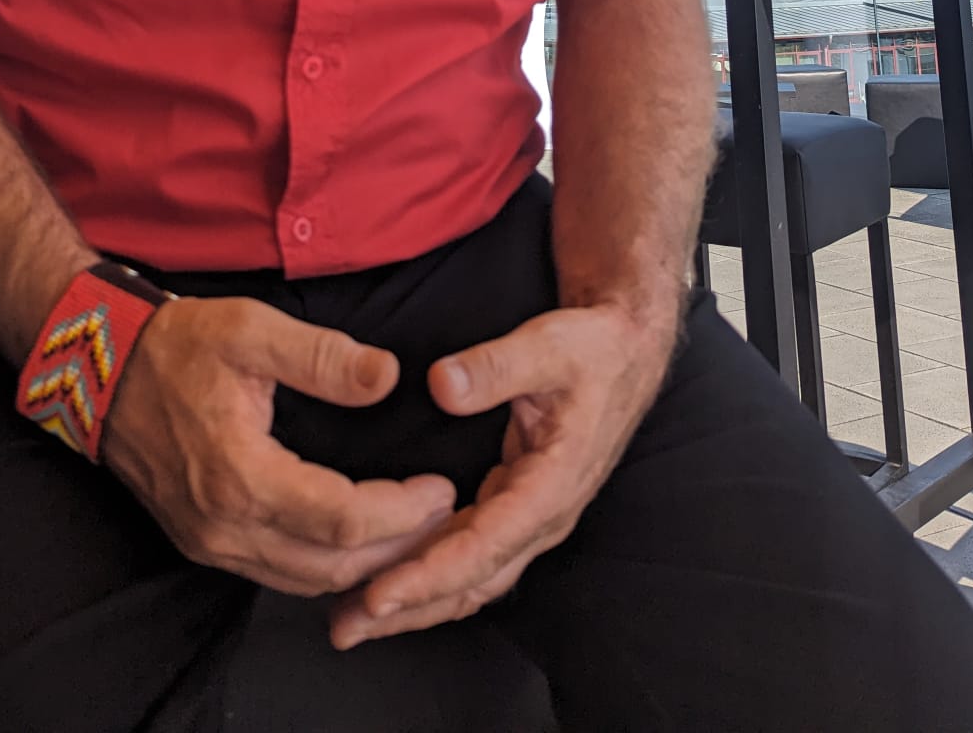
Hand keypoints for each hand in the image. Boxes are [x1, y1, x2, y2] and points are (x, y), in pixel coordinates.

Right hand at [101, 294, 455, 594]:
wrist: (102, 369)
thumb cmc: (176, 347)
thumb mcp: (251, 329)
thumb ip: (322, 357)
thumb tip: (387, 378)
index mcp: (240, 475)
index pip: (343, 518)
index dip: (402, 510)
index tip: (439, 487)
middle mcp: (225, 526)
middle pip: (333, 566)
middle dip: (398, 546)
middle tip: (442, 514)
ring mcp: (212, 542)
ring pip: (307, 581)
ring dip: (366, 565)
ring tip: (413, 529)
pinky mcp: (204, 543)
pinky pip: (278, 575)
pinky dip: (327, 567)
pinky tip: (357, 542)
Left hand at [329, 299, 679, 648]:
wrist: (625, 352)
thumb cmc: (591, 350)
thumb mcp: (549, 346)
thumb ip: (495, 366)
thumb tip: (440, 385)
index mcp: (552, 485)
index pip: (485, 547)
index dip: (430, 575)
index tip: (379, 595)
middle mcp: (542, 515)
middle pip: (472, 582)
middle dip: (410, 609)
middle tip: (348, 626)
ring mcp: (530, 516)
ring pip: (470, 578)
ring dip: (415, 603)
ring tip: (353, 620)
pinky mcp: (516, 506)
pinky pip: (471, 555)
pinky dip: (431, 575)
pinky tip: (392, 582)